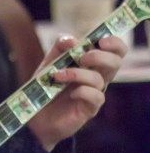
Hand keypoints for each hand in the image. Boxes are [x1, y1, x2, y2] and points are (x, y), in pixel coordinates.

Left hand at [28, 34, 126, 151]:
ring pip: (100, 79)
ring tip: (58, 75)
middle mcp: (98, 77)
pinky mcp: (89, 109)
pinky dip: (83, 91)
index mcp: (92, 63)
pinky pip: (96, 97)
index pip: (116, 50)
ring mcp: (94, 93)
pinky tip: (70, 94)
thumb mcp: (49, 61)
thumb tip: (72, 40)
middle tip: (81, 58)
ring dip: (78, 73)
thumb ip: (60, 47)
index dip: (114, 42)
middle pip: (116, 62)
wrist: (35, 112)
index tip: (101, 40)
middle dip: (100, 56)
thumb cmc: (46, 85)